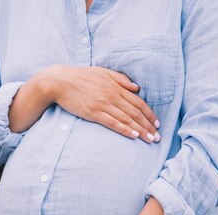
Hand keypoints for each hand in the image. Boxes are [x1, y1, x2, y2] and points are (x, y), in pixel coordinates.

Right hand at [41, 64, 161, 143]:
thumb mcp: (103, 72)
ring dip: (140, 130)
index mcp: (116, 86)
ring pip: (127, 119)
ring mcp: (103, 104)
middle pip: (136, 113)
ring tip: (150, 140)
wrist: (60, 81)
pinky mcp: (93, 112)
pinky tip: (133, 136)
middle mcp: (112, 95)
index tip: (157, 124)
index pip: (138, 103)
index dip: (150, 114)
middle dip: (148, 126)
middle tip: (158, 137)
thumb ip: (121, 79)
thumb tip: (137, 88)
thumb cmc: (81, 76)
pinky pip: (112, 123)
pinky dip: (124, 129)